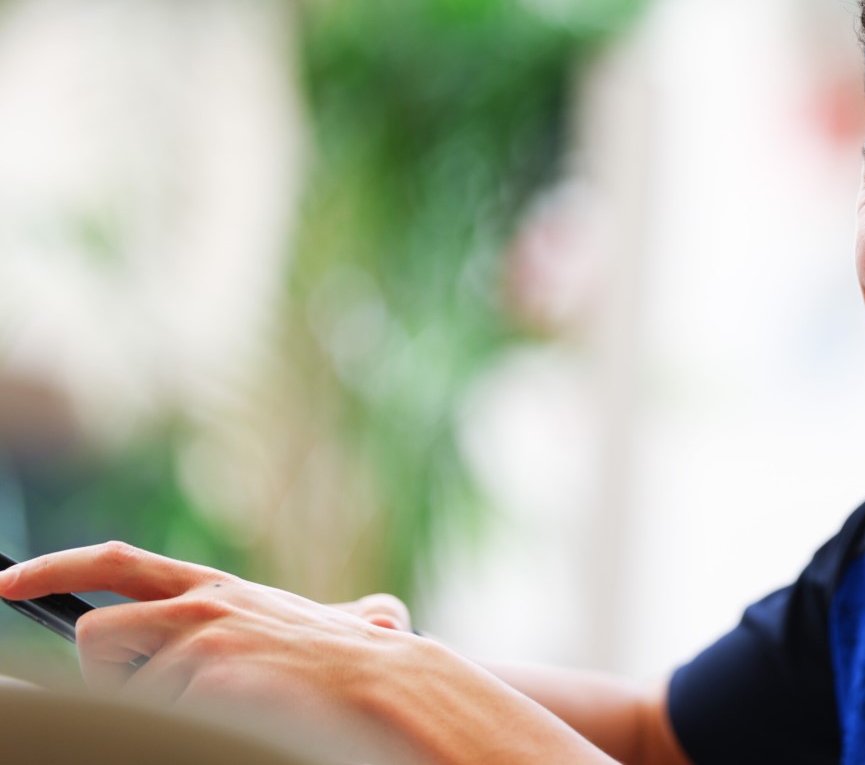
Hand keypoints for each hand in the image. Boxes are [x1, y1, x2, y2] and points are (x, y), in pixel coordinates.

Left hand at [0, 542, 620, 763]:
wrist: (398, 692)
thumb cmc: (375, 673)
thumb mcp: (344, 630)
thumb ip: (339, 615)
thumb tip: (382, 614)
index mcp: (220, 591)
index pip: (118, 563)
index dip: (56, 570)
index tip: (6, 586)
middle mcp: (202, 605)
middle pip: (95, 639)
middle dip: (117, 681)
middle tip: (186, 700)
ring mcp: (202, 639)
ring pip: (127, 693)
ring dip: (167, 715)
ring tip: (236, 716)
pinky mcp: (206, 676)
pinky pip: (154, 716)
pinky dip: (188, 728)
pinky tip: (240, 724)